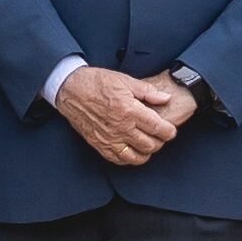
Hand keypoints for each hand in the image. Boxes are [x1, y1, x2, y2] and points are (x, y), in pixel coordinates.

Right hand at [56, 65, 182, 168]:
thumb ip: (148, 92)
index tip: (171, 130)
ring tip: (148, 144)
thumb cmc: (96, 82)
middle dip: (160, 141)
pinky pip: (119, 160)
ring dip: (146, 152)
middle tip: (160, 135)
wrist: (71, 89)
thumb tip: (165, 99)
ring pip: (136, 157)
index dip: (169, 132)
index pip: (158, 128)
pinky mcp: (99, 144)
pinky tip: (133, 151)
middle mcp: (121, 128)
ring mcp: (109, 139)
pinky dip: (129, 158)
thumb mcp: (125, 80)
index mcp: (130, 110)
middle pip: (150, 145)